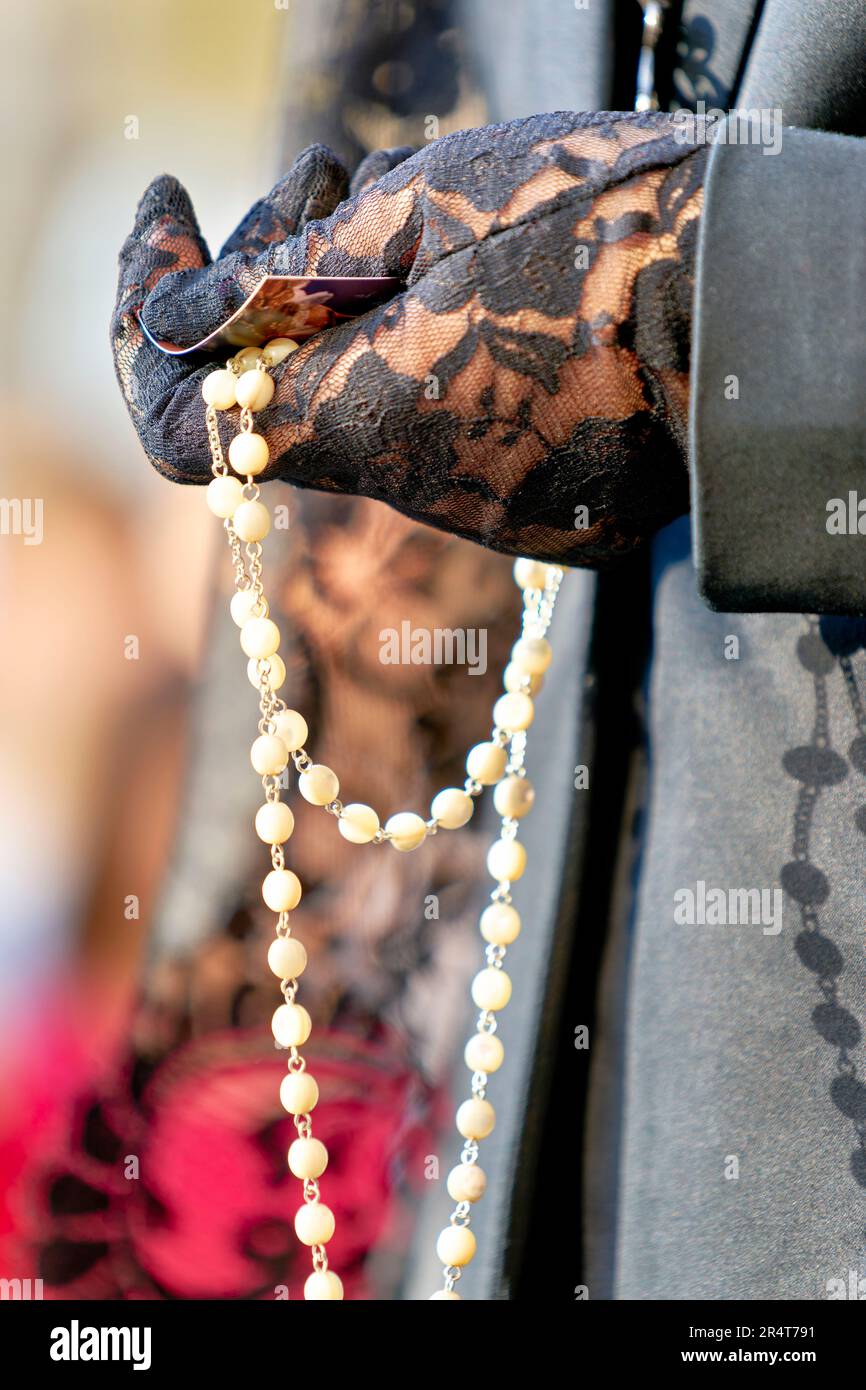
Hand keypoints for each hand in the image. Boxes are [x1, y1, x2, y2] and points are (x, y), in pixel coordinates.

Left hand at [113, 113, 705, 564]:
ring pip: (368, 412)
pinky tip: (480, 281)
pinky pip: (448, 434)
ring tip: (413, 212)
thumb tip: (181, 321)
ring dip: (351, 318)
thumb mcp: (426, 207)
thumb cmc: (603, 227)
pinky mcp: (548, 509)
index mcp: (361, 418)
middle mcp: (413, 490)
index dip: (140, 328)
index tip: (167, 216)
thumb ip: (286, 276)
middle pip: (281, 399)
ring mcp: (487, 509)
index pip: (179, 430)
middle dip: (262, 289)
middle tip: (311, 179)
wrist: (767, 304)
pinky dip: (427, 360)